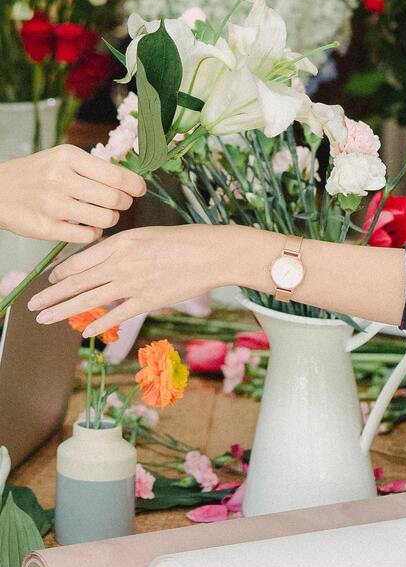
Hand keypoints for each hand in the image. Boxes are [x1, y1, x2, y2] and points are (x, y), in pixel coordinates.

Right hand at [0, 145, 145, 243]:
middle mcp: (60, 180)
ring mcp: (52, 205)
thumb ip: (96, 167)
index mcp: (69, 158)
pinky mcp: (45, 228)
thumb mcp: (63, 158)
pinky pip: (88, 236)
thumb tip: (132, 181)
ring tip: (103, 214)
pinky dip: (94, 233)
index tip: (139, 190)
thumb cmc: (38, 173)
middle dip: (124, 203)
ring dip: (111, 219)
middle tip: (119, 203)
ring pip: (105, 219)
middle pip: (115, 199)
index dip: (135, 186)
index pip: (117, 176)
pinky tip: (87, 226)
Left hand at [28, 224, 258, 336]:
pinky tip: (84, 331)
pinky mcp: (148, 300)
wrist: (213, 253)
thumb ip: (123, 249)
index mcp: (122, 243)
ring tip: (44, 318)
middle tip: (31, 305)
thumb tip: (102, 262)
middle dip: (51, 294)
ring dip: (63, 311)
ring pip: (89, 299)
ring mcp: (134, 283)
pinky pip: (116, 315)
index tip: (50, 280)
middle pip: (77, 281)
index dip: (61, 273)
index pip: (81, 260)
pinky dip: (98, 324)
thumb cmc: (185, 241)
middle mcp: (122, 262)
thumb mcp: (148, 235)